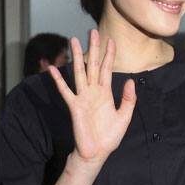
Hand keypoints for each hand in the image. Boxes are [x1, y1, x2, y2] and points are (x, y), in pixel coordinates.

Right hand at [48, 30, 135, 172]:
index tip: (111, 40)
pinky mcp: (74, 106)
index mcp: (106, 93)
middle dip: (93, 48)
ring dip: (76, 57)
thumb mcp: (124, 117)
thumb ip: (129, 99)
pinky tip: (52, 68)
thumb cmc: (110, 136)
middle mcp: (94, 91)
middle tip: (92, 31)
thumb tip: (131, 81)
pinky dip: (58, 80)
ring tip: (72, 40)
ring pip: (79, 72)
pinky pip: (65, 90)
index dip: (110, 55)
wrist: (97, 152)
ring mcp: (83, 97)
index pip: (108, 69)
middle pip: (93, 65)